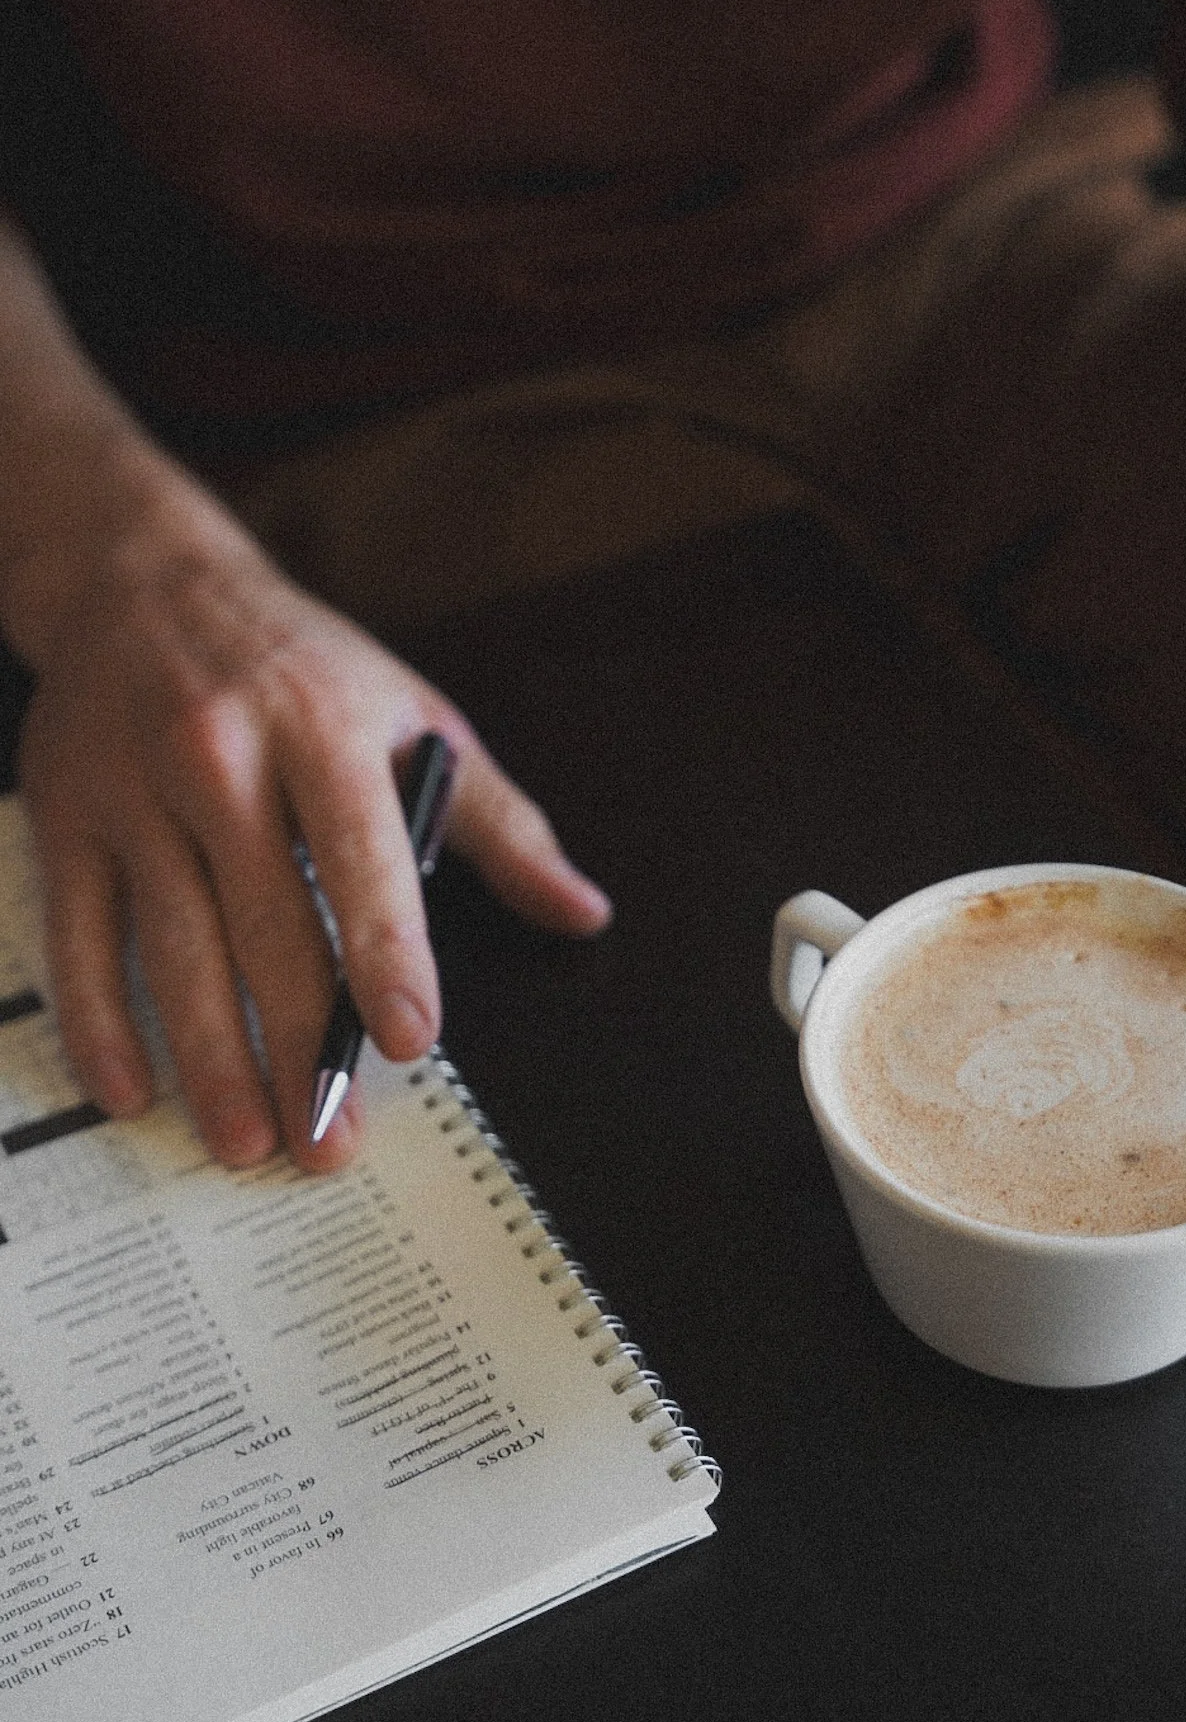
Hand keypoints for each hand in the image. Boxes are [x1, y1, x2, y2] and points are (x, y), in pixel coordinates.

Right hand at [16, 463, 610, 1170]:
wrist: (143, 580)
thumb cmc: (300, 666)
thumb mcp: (414, 714)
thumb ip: (499, 822)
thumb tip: (582, 909)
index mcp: (320, 728)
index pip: (359, 856)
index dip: (386, 952)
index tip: (412, 1038)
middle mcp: (220, 759)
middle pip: (264, 924)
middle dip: (299, 1045)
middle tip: (329, 1139)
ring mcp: (133, 793)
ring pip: (172, 947)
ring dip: (208, 1058)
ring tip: (246, 1141)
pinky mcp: (68, 822)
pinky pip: (77, 940)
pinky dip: (98, 1025)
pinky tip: (133, 1091)